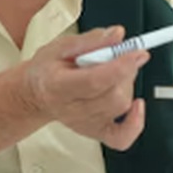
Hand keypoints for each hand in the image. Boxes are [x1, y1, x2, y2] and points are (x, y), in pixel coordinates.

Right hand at [19, 26, 148, 150]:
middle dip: (126, 71)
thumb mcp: (62, 45)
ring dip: (127, 84)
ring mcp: (84, 124)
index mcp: (58, 86)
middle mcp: (71, 110)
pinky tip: (137, 105)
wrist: (36, 94)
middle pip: (113, 96)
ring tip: (114, 71)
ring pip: (120, 106)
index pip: (95, 81)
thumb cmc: (48, 69)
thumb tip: (117, 34)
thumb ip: (92, 40)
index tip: (137, 51)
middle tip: (120, 56)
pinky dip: (135, 122)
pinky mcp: (95, 132)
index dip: (121, 66)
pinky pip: (121, 137)